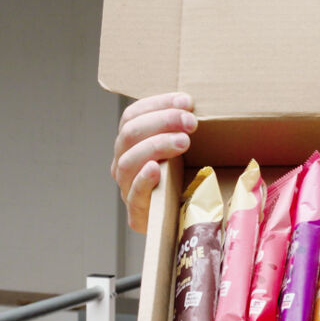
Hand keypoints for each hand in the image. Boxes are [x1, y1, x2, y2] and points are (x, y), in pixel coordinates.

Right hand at [110, 92, 196, 232]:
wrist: (180, 219)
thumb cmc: (182, 177)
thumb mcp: (180, 148)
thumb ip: (181, 127)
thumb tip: (197, 104)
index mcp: (130, 143)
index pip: (132, 115)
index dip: (158, 104)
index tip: (187, 101)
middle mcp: (122, 162)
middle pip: (130, 133)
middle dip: (162, 121)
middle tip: (190, 122)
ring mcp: (126, 187)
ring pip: (129, 160)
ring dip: (157, 146)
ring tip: (183, 141)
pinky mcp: (136, 212)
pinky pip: (134, 193)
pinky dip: (143, 180)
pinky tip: (156, 169)